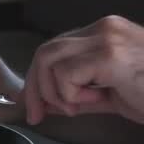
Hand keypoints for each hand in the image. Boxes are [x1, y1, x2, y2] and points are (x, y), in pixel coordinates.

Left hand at [24, 15, 143, 124]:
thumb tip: (45, 103)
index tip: (33, 106)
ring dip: (53, 92)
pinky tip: (94, 101)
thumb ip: (77, 95)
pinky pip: (65, 74)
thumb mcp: (111, 95)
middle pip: (45, 52)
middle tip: (37, 115)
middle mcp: (103, 28)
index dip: (36, 78)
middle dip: (34, 87)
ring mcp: (107, 38)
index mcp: (103, 33)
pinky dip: (69, 94)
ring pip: (48, 59)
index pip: (54, 49)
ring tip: (79, 106)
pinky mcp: (110, 54)